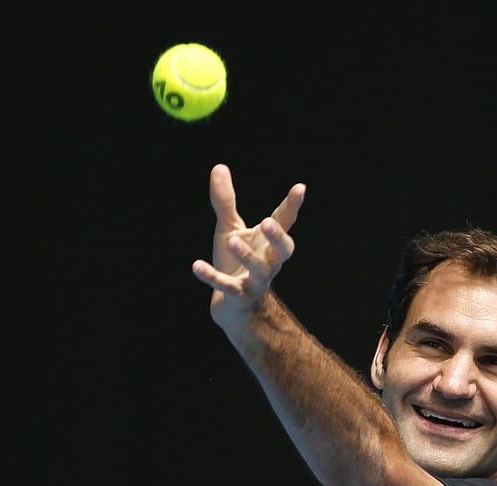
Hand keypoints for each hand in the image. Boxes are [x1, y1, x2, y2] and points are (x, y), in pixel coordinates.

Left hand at [191, 164, 305, 329]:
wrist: (233, 307)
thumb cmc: (235, 263)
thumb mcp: (230, 228)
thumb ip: (225, 201)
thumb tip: (218, 167)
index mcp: (268, 244)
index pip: (284, 222)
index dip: (292, 206)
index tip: (300, 188)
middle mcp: (268, 263)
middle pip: (283, 251)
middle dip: (278, 237)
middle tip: (268, 222)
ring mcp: (255, 282)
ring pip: (258, 270)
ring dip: (246, 255)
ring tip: (232, 240)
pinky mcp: (237, 296)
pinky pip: (226, 287)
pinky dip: (211, 277)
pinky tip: (196, 266)